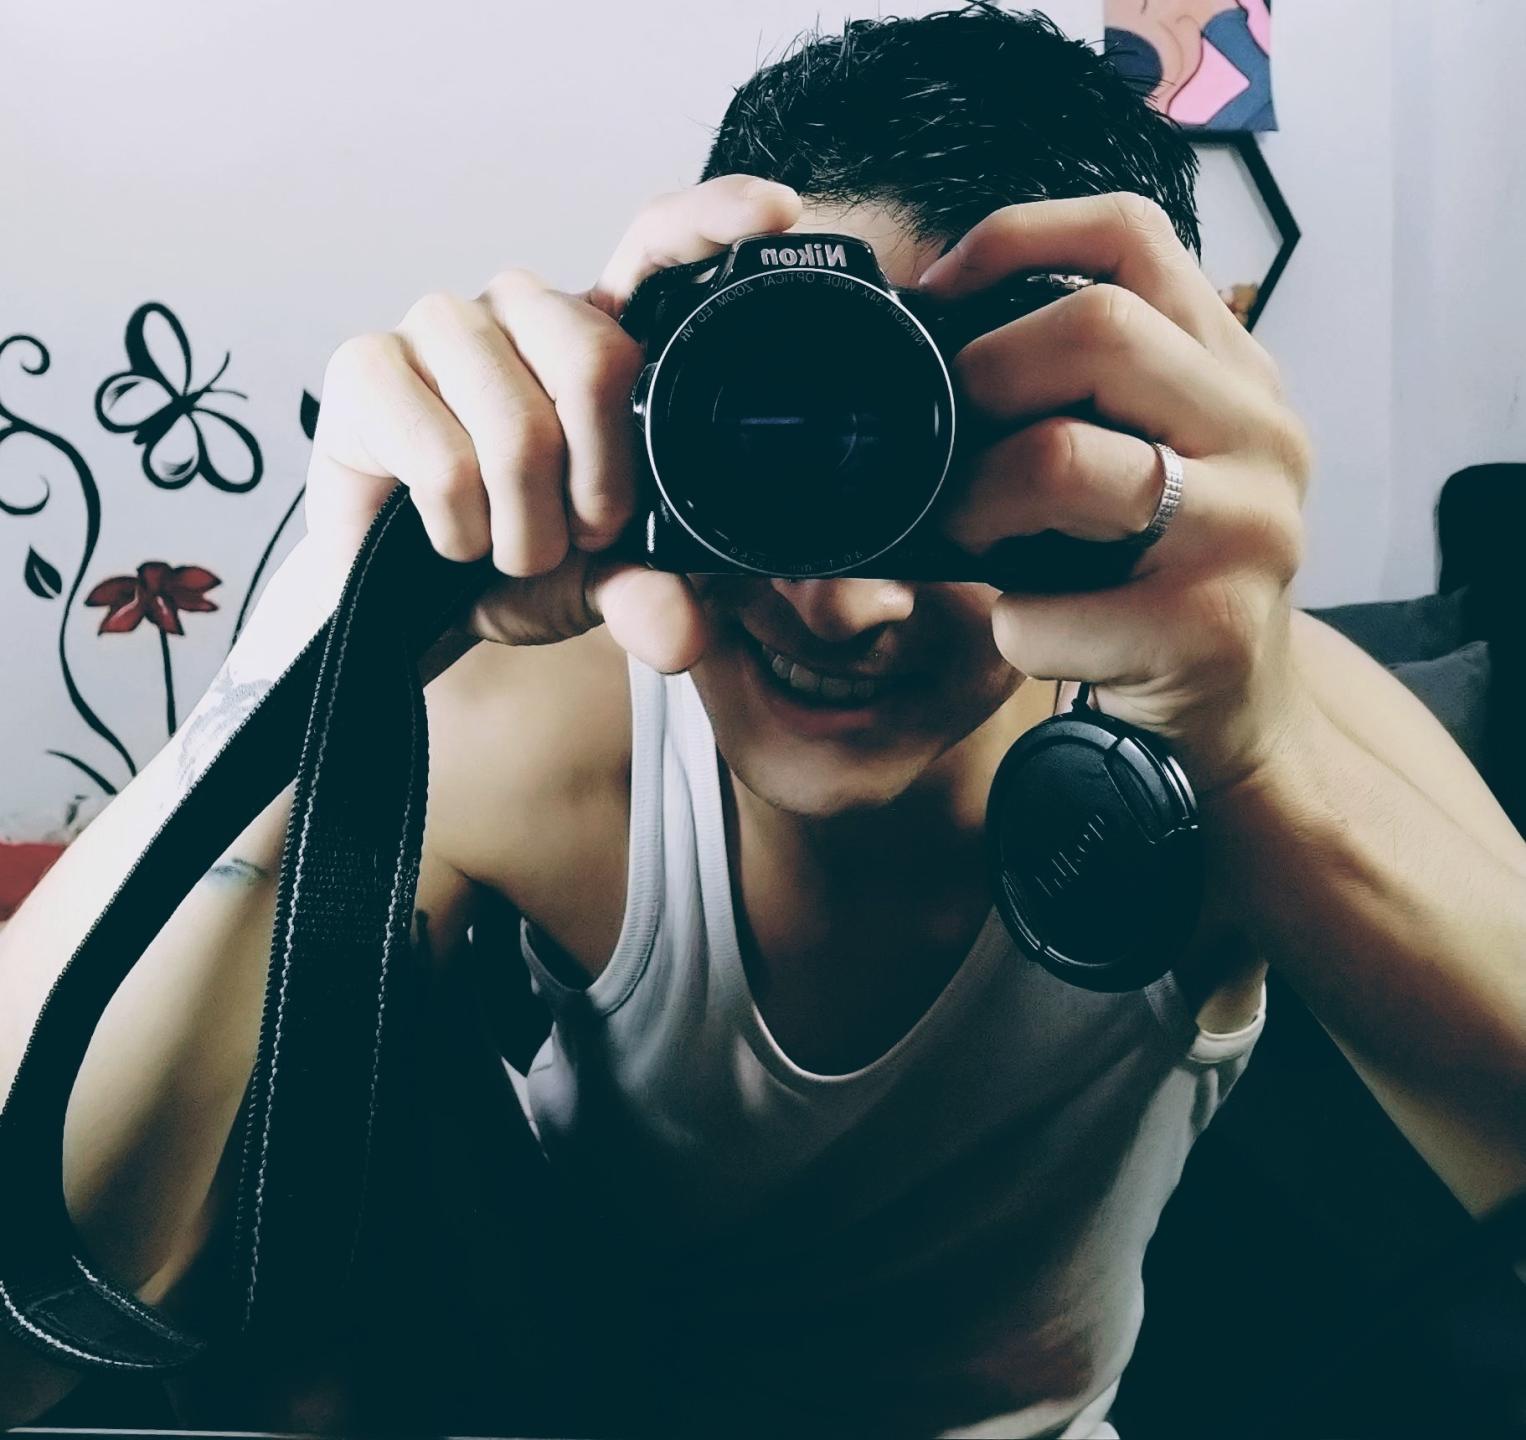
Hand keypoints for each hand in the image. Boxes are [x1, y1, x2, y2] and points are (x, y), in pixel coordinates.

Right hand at [303, 173, 801, 672]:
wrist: (411, 602)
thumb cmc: (516, 556)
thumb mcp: (607, 580)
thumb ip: (654, 593)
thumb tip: (680, 627)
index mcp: (595, 333)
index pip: (655, 245)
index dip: (712, 219)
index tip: (778, 212)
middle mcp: (522, 308)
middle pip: (597, 361)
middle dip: (600, 488)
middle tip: (581, 535)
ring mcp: (440, 325)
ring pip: (520, 431)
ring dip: (526, 529)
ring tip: (509, 545)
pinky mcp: (364, 365)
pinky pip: (445, 463)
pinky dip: (462, 532)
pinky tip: (451, 536)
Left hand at [918, 193, 1312, 793]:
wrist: (1238, 711)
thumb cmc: (1159, 578)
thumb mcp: (1147, 457)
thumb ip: (1079, 394)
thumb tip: (924, 355)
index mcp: (1231, 368)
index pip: (1133, 236)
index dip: (1017, 236)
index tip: (937, 290)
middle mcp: (1258, 428)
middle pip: (1096, 327)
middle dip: (985, 375)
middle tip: (950, 445)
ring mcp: (1246, 527)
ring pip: (1062, 458)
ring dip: (976, 501)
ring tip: (972, 537)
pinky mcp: (1209, 626)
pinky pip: (1050, 608)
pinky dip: (1011, 625)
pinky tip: (1034, 632)